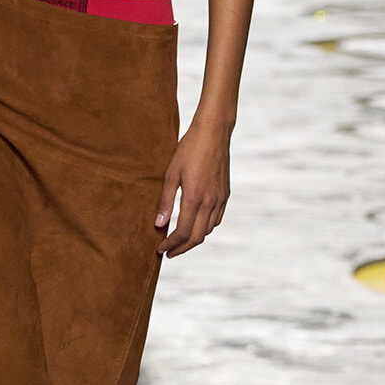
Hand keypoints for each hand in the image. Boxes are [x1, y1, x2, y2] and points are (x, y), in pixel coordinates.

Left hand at [154, 119, 230, 257]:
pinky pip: (216, 219)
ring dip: (193, 239)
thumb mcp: (171, 173)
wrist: (214, 132)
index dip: (171, 244)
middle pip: (197, 237)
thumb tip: (158, 224)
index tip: (160, 249)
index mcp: (194, 198)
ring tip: (179, 240)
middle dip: (181, 248)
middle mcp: (210, 202)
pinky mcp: (225, 194)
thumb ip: (165, 201)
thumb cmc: (189, 149)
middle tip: (168, 252)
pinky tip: (195, 225)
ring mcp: (220, 199)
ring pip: (207, 230)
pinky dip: (205, 228)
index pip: (183, 232)